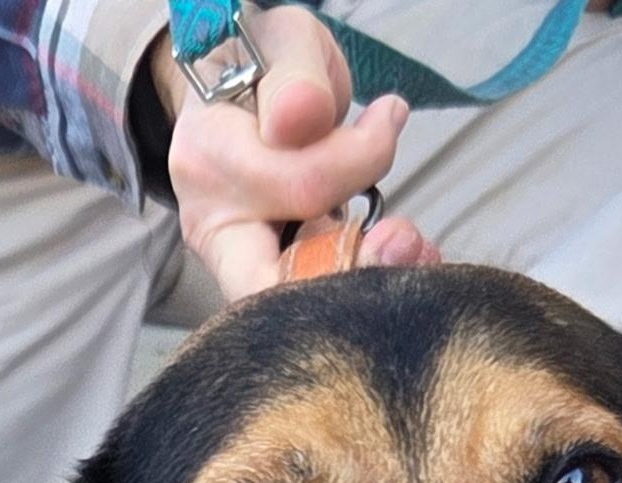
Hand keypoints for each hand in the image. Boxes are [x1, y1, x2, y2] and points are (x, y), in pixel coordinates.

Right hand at [149, 4, 438, 301]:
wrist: (241, 92)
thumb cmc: (264, 64)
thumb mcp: (284, 45)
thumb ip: (295, 78)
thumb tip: (298, 117)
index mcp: (210, 158)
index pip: (297, 185)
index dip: (358, 162)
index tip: (389, 116)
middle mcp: (212, 223)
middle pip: (275, 281)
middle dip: (350, 271)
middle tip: (407, 241)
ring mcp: (233, 258)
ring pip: (296, 297)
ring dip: (363, 279)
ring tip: (412, 246)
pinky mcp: (263, 275)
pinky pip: (311, 292)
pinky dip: (361, 277)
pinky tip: (399, 257)